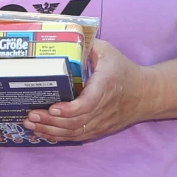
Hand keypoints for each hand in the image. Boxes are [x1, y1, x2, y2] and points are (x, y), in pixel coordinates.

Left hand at [22, 38, 159, 144]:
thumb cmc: (123, 70)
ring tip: (30, 124)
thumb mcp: (108, 51)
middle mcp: (103, 108)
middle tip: (30, 116)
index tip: (53, 108)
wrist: (146, 94)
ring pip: (74, 132)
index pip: (88, 103)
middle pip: (75, 122)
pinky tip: (42, 132)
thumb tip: (62, 40)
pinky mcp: (99, 130)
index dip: (69, 109)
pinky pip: (77, 137)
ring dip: (51, 130)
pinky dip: (59, 137)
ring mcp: (101, 122)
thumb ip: (87, 45)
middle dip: (50, 121)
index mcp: (106, 86)